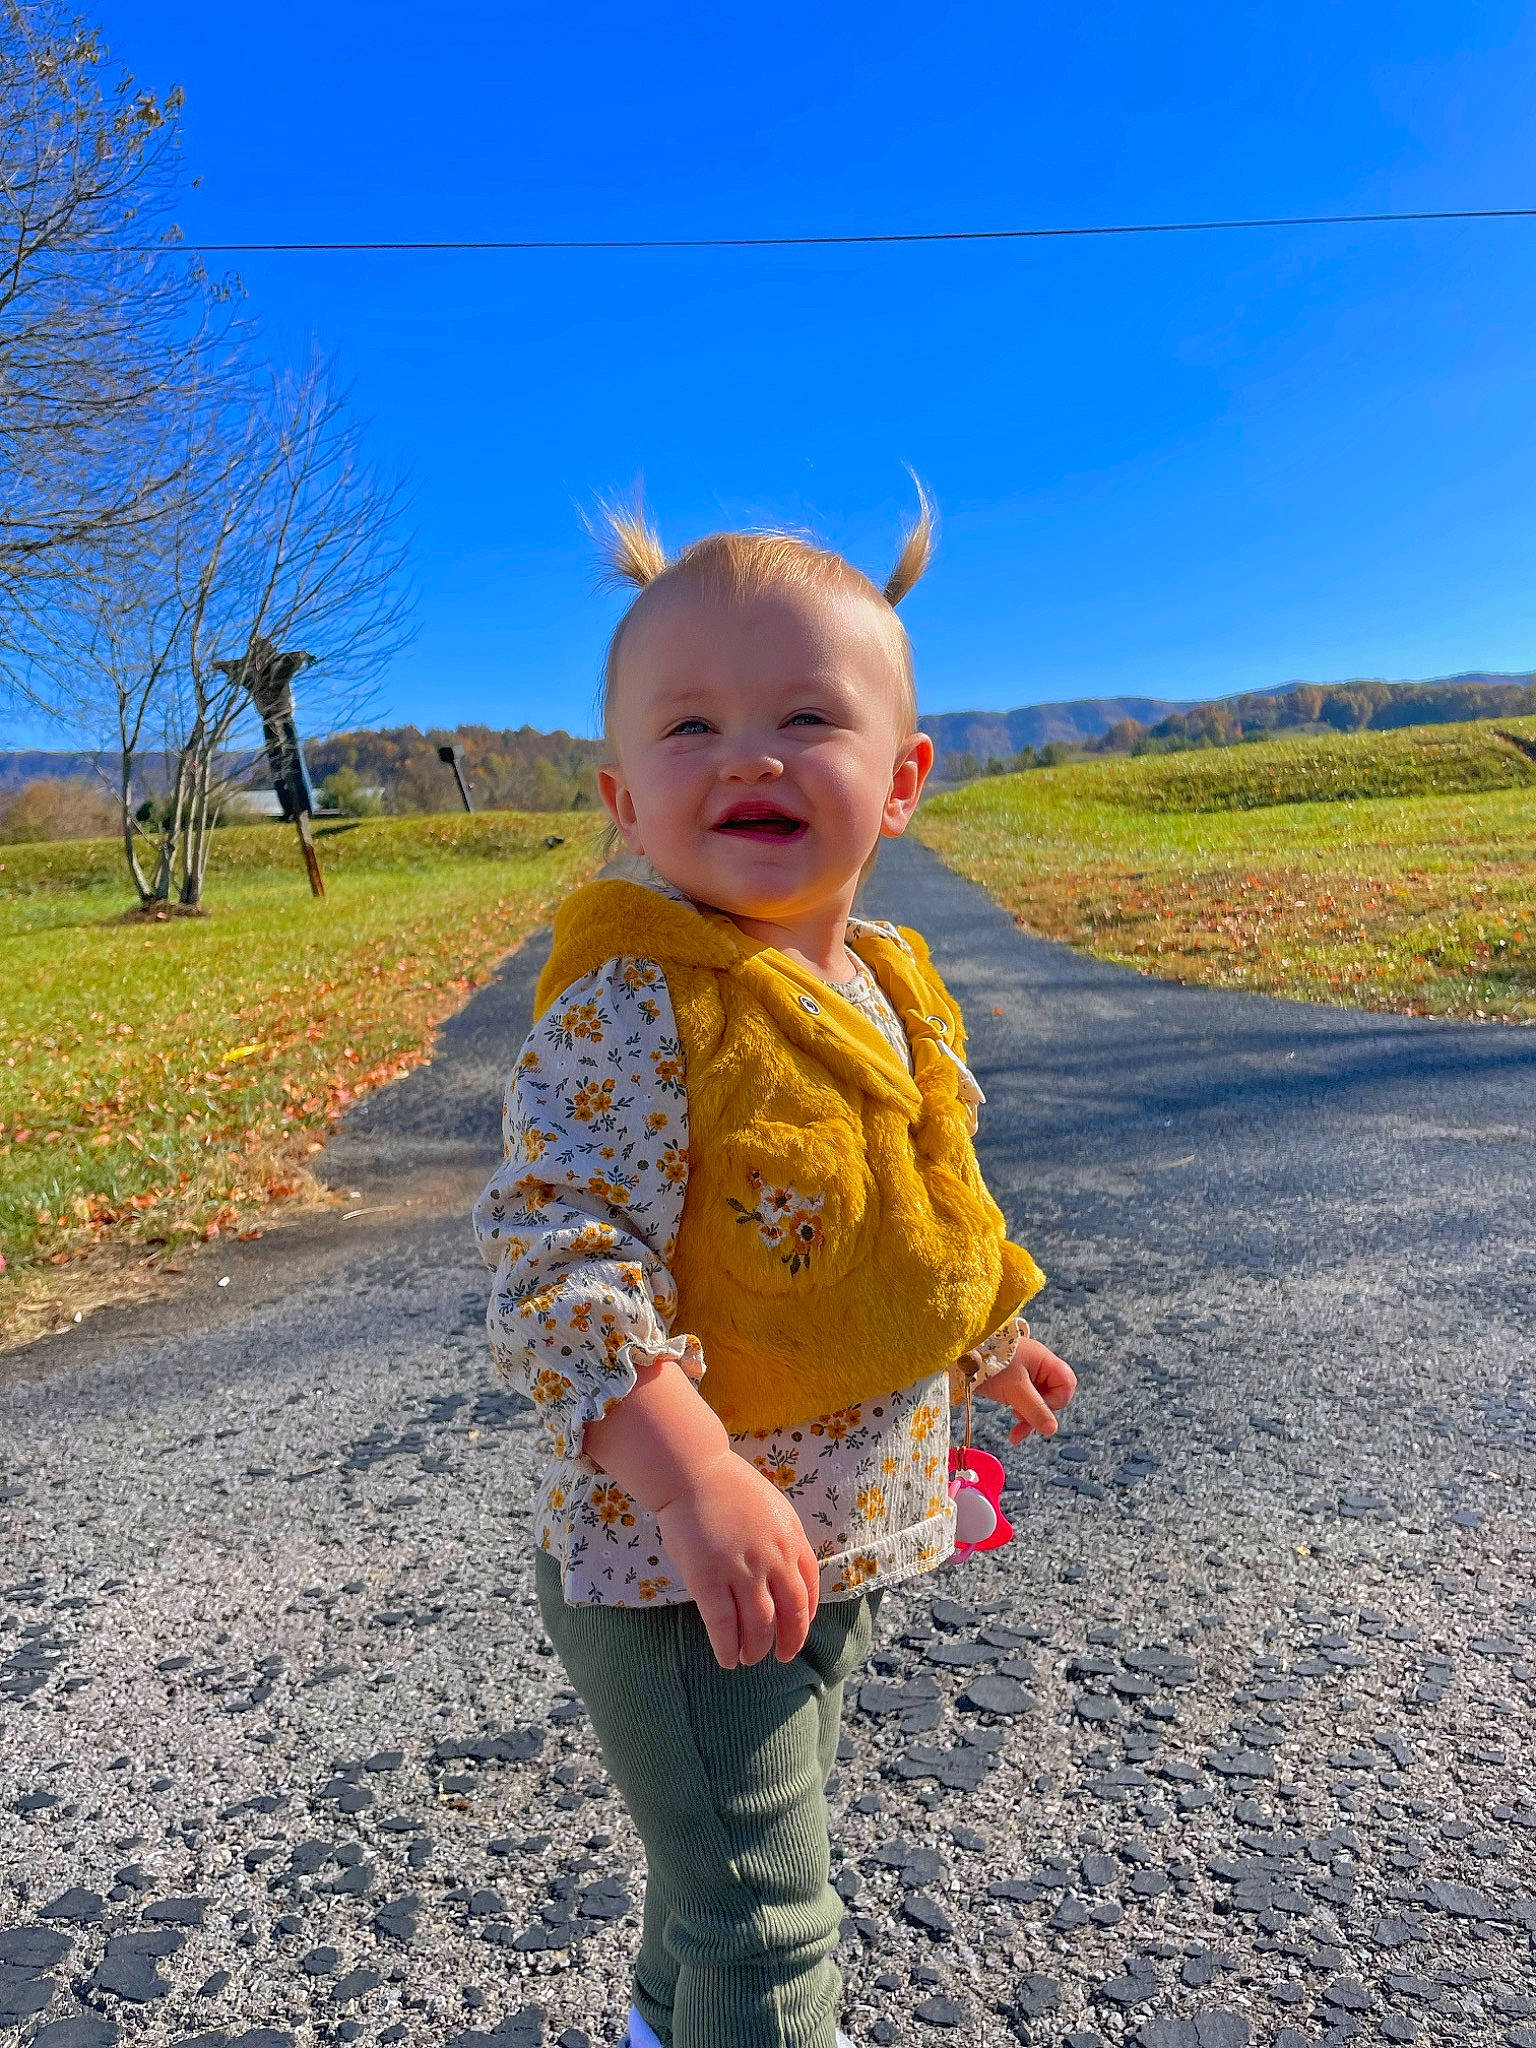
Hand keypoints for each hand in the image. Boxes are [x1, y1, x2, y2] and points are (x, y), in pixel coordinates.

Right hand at [655, 1453, 821, 1669]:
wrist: (693, 1471)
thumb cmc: (728, 1485)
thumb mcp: (772, 1507)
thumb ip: (782, 1540)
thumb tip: (783, 1573)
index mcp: (791, 1539)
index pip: (809, 1588)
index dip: (806, 1616)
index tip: (798, 1628)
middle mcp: (773, 1559)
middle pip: (790, 1613)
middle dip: (789, 1641)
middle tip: (782, 1656)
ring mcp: (741, 1571)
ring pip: (758, 1625)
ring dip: (756, 1649)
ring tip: (750, 1659)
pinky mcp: (708, 1579)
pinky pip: (723, 1625)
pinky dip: (727, 1647)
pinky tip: (726, 1659)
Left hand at [977, 1335, 1076, 1444]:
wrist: (959, 1355)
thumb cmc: (988, 1363)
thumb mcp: (1014, 1389)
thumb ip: (1035, 1409)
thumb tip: (1052, 1429)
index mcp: (1043, 1360)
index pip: (1067, 1383)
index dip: (1058, 1400)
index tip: (1040, 1408)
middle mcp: (1037, 1365)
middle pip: (1053, 1394)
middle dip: (1040, 1411)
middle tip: (1022, 1417)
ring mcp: (1025, 1373)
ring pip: (1038, 1401)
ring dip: (1029, 1416)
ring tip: (1016, 1428)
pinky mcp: (1013, 1381)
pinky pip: (1025, 1401)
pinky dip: (1021, 1413)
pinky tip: (1014, 1424)